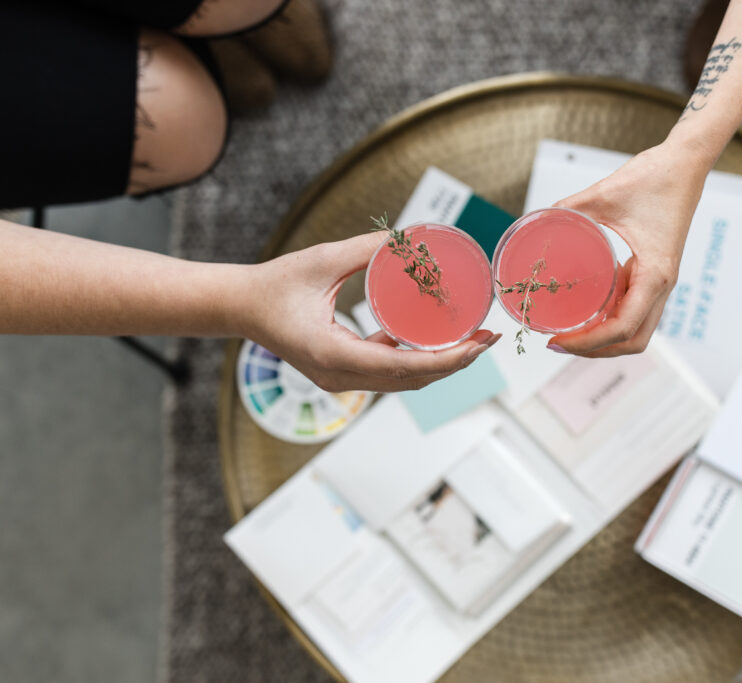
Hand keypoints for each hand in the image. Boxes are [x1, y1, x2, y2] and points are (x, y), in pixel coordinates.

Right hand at [243, 232, 499, 391]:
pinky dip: (419, 360)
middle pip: (412, 380)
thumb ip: (367, 249)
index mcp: (335, 357)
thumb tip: (410, 237)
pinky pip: (389, 372)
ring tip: (474, 340)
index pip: (404, 368)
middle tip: (489, 337)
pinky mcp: (342, 373)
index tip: (478, 343)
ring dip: (441, 364)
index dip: (447, 360)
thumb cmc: (274, 285)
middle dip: (456, 362)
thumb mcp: (322, 261)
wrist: (240, 307)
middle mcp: (341, 377)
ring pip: (404, 380)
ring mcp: (341, 380)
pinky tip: (440, 340)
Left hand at [550, 142, 710, 356]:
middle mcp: (662, 284)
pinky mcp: (655, 272)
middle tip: (559, 343)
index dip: (588, 342)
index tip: (558, 340)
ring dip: (604, 339)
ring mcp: (661, 281)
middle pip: (632, 341)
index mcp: (656, 274)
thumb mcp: (604, 194)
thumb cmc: (656, 176)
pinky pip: (635, 306)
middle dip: (595, 350)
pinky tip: (587, 308)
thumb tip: (536, 221)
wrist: (685, 161)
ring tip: (569, 332)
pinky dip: (611, 317)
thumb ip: (568, 209)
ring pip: (636, 329)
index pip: (623, 328)